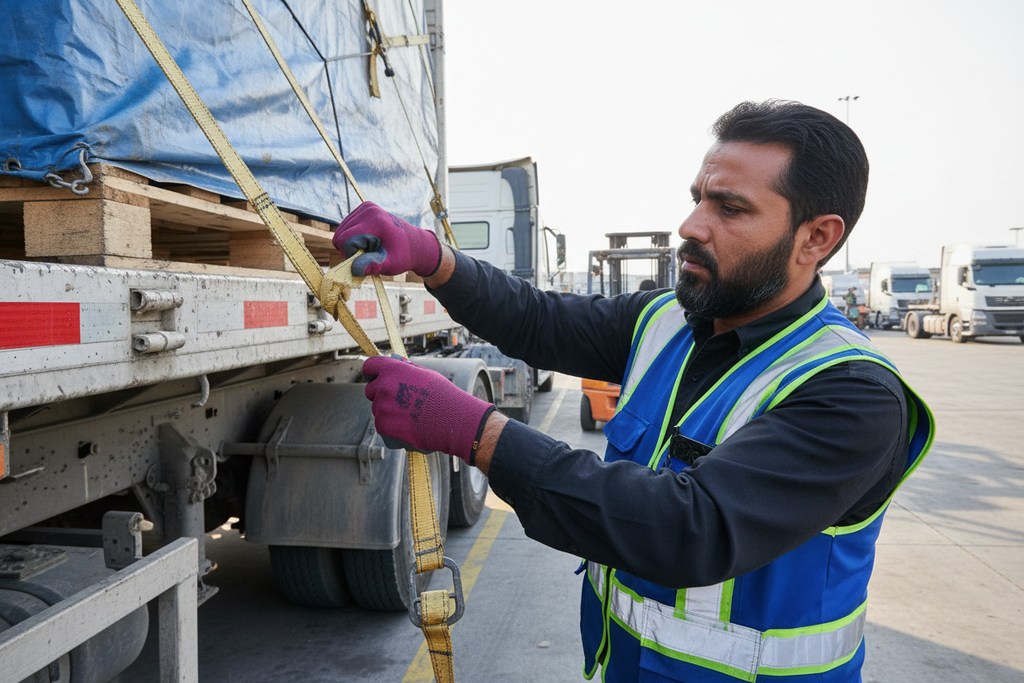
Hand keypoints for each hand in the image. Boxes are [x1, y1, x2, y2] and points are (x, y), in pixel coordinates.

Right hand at [332, 202, 441, 276]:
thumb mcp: (392, 265)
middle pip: (340, 235)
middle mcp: (368, 209)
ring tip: (370, 248)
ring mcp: (366, 206)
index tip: (364, 262)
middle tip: (367, 256)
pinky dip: (352, 238)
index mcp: (376, 221)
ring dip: (351, 245)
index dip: (350, 255)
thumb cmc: (403, 256)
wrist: (415, 244)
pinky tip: (368, 241)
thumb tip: (355, 270)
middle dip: (349, 250)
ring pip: (340, 231)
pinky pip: (346, 227)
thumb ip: (375, 266)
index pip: (345, 239)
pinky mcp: (364, 208)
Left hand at [362, 355, 494, 464]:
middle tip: (399, 401)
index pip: (370, 366)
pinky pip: (381, 425)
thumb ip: (406, 369)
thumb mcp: (425, 374)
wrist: (451, 420)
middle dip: (380, 394)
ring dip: (388, 412)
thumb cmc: (442, 396)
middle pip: (370, 390)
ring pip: (378, 409)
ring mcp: (381, 407)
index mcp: (393, 370)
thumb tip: (397, 362)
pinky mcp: (382, 425)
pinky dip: (391, 427)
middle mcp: (383, 386)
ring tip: (410, 416)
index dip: (372, 373)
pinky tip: (408, 427)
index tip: (375, 378)